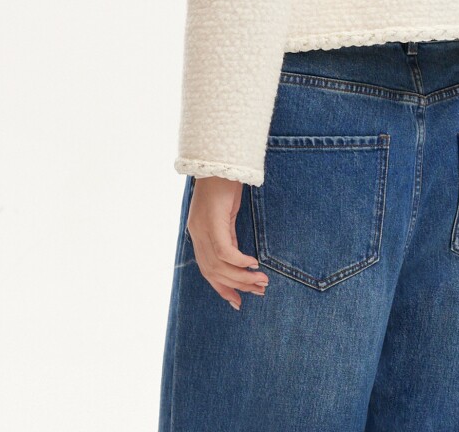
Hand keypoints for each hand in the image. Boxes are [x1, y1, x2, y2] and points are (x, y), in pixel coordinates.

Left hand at [186, 176, 269, 310]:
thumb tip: (237, 258)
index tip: (238, 301)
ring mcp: (203, 228)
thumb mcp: (226, 213)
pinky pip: (226, 251)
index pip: (207, 269)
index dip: (222, 288)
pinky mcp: (213, 222)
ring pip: (220, 266)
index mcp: (198, 233)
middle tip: (258, 291)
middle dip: (237, 286)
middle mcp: (197, 233)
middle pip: (214, 272)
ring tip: (262, 281)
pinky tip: (253, 264)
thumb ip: (227, 233)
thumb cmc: (225, 182)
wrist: (220, 158)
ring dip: (242, 277)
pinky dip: (239, 261)